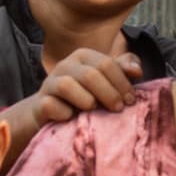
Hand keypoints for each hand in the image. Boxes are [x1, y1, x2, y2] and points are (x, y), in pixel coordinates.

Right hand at [14, 47, 142, 138]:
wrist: (50, 114)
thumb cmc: (84, 96)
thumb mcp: (105, 81)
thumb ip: (122, 71)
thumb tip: (137, 70)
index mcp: (83, 56)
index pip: (107, 64)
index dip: (122, 83)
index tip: (131, 101)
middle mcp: (65, 65)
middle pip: (90, 75)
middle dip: (109, 93)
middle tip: (118, 109)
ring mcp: (49, 83)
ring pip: (67, 86)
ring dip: (86, 101)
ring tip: (94, 111)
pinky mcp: (39, 103)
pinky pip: (51, 106)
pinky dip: (64, 114)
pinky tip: (72, 119)